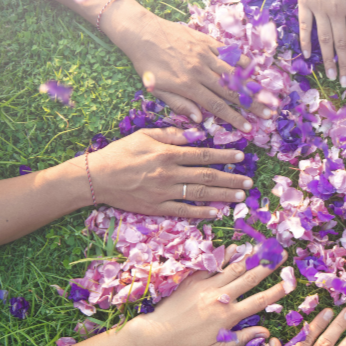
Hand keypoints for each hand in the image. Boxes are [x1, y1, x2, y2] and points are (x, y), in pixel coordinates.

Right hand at [90, 127, 252, 217]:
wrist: (97, 178)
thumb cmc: (121, 153)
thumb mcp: (145, 135)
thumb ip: (172, 134)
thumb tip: (198, 133)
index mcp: (168, 153)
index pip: (203, 154)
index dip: (224, 155)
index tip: (241, 156)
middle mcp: (169, 174)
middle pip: (207, 176)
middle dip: (231, 178)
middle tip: (248, 182)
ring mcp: (164, 193)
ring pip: (200, 195)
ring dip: (223, 195)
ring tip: (241, 196)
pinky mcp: (157, 208)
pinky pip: (184, 211)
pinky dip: (202, 212)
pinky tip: (217, 212)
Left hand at [107, 1, 273, 130]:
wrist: (141, 32)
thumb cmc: (147, 64)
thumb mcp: (156, 88)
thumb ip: (179, 104)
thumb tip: (200, 120)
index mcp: (187, 85)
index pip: (216, 106)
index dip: (234, 118)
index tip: (248, 128)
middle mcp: (200, 71)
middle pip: (231, 91)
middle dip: (251, 105)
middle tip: (268, 114)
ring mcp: (205, 54)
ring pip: (233, 73)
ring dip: (251, 86)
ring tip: (266, 96)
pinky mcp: (206, 41)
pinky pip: (228, 53)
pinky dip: (242, 62)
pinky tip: (253, 70)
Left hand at [125, 248, 286, 345]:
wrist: (156, 334)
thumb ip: (242, 339)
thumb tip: (265, 332)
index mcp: (229, 316)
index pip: (259, 301)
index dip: (276, 292)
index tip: (290, 283)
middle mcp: (221, 297)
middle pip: (250, 278)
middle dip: (268, 266)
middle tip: (281, 254)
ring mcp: (207, 286)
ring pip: (233, 268)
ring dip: (250, 257)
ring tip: (263, 247)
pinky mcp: (193, 280)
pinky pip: (212, 265)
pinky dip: (224, 256)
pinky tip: (234, 248)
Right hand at [297, 0, 345, 86]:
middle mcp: (336, 11)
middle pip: (341, 44)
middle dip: (344, 65)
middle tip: (344, 83)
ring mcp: (319, 8)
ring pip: (324, 40)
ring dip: (328, 60)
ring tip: (330, 76)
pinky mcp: (305, 3)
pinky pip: (306, 26)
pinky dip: (306, 41)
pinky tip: (307, 55)